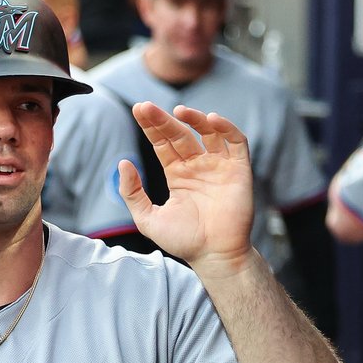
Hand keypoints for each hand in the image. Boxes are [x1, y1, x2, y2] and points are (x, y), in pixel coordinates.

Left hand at [119, 103, 255, 273]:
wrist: (214, 256)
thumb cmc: (183, 241)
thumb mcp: (147, 218)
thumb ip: (132, 193)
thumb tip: (123, 162)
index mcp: (177, 174)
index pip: (163, 143)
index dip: (151, 126)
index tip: (138, 110)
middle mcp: (198, 166)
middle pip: (180, 134)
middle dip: (163, 120)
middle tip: (146, 107)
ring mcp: (219, 166)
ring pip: (208, 132)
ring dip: (195, 118)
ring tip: (179, 111)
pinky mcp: (239, 170)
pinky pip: (236, 142)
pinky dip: (226, 128)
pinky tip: (212, 120)